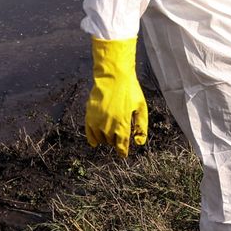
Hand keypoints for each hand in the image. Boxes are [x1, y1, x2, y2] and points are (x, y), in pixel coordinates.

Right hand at [86, 37, 147, 156]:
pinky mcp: (89, 115)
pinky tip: (95, 142)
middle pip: (111, 142)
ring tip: (111, 134)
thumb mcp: (141, 108)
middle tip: (119, 137)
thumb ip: (141, 127)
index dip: (122, 151)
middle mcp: (109, 125)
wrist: (114, 76)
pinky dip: (92, 139)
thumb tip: (138, 143)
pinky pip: (89, 133)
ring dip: (106, 139)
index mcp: (123, 124)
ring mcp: (97, 120)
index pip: (121, 145)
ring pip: (101, 139)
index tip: (123, 154)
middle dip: (116, 141)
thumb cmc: (130, 91)